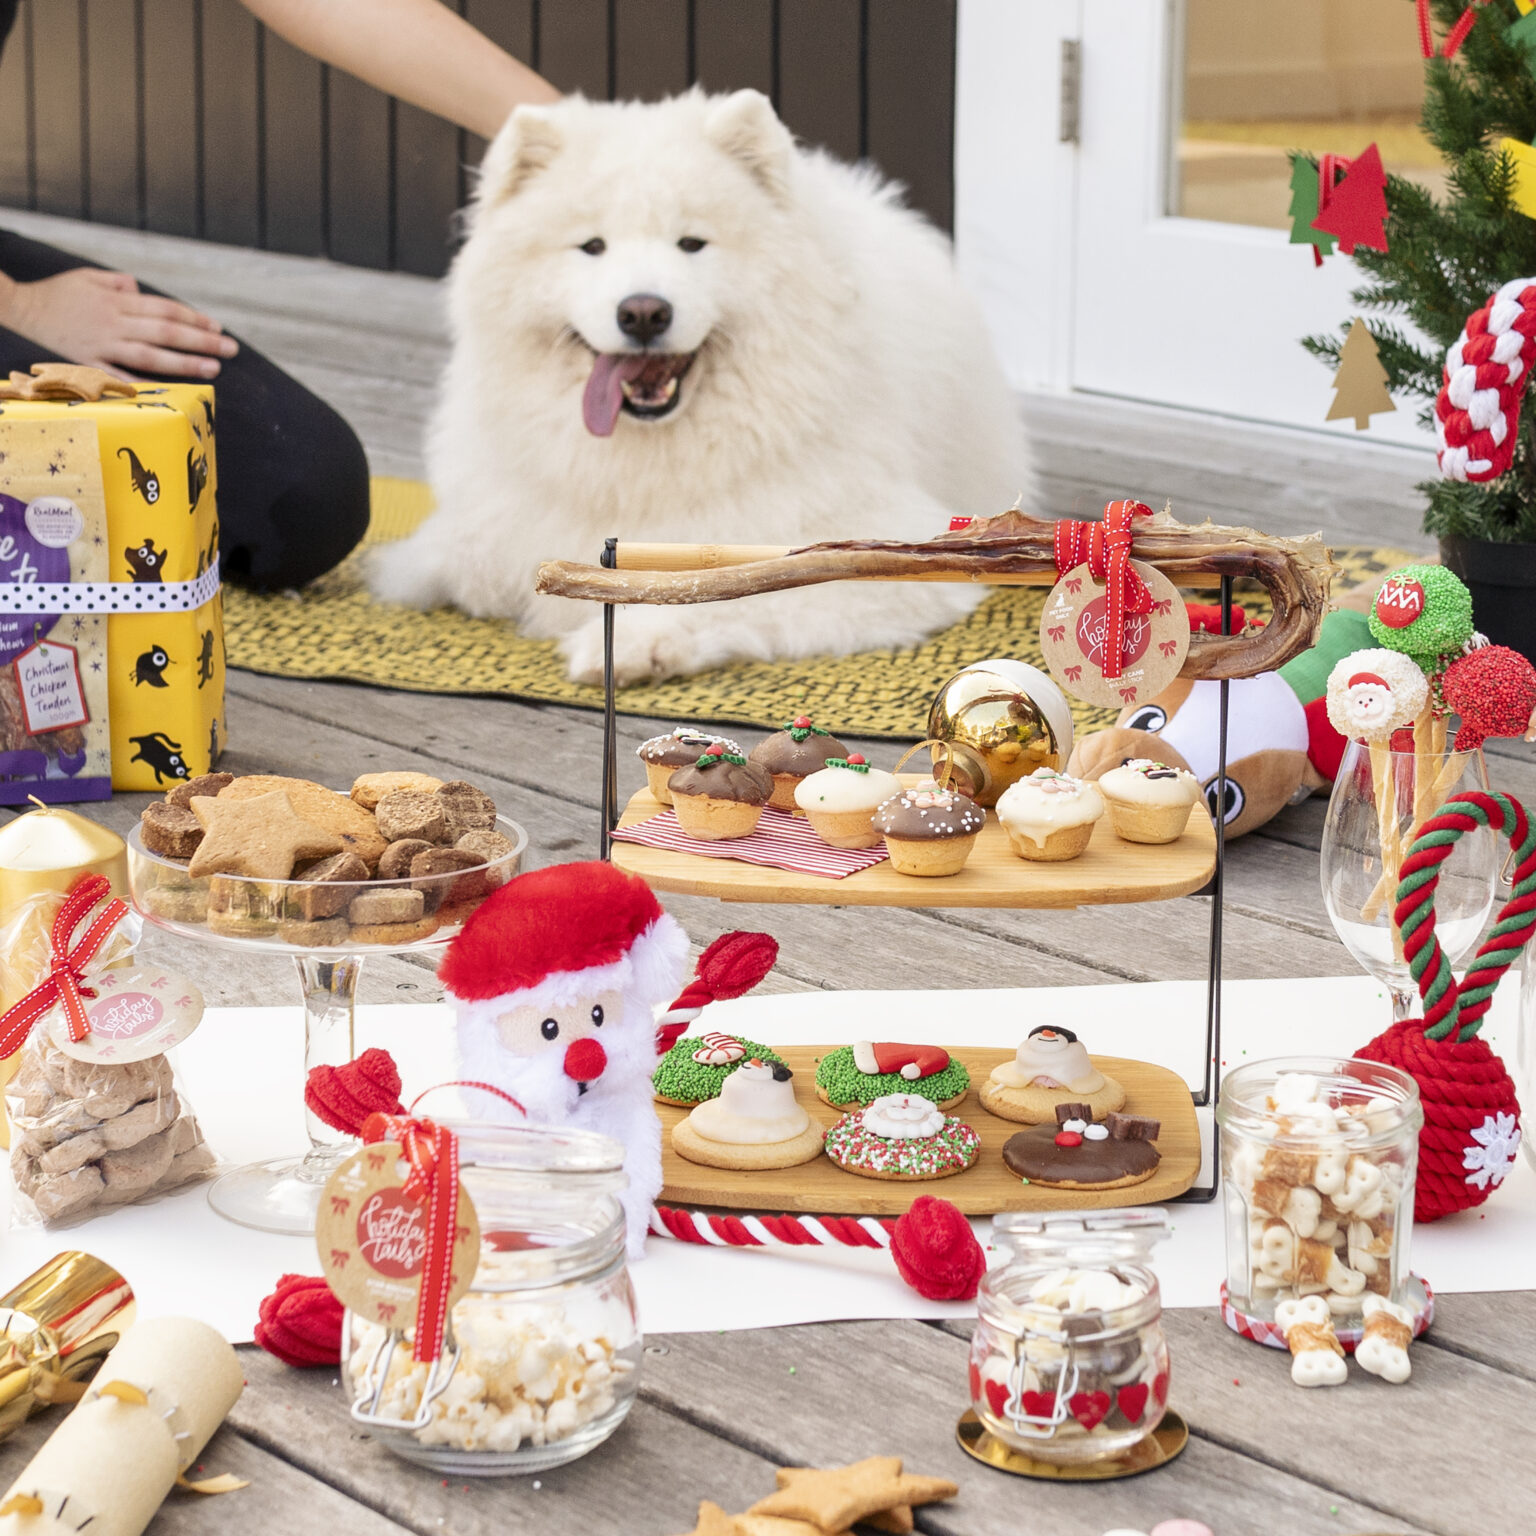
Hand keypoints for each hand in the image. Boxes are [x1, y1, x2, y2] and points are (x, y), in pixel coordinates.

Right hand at [0, 268, 238, 378]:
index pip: (165, 309)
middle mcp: (115, 322)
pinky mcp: (89, 362)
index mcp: (118, 301)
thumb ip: (120, 283)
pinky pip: (119, 374)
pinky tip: (168, 390)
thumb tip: (142, 289)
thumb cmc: (59, 292)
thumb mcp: (89, 277)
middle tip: (231, 350)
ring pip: (151, 354)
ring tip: (213, 368)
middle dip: (201, 341)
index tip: (217, 328)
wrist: (20, 306)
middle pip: (166, 332)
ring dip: (184, 362)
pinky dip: (143, 382)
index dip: (193, 318)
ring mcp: (103, 344)